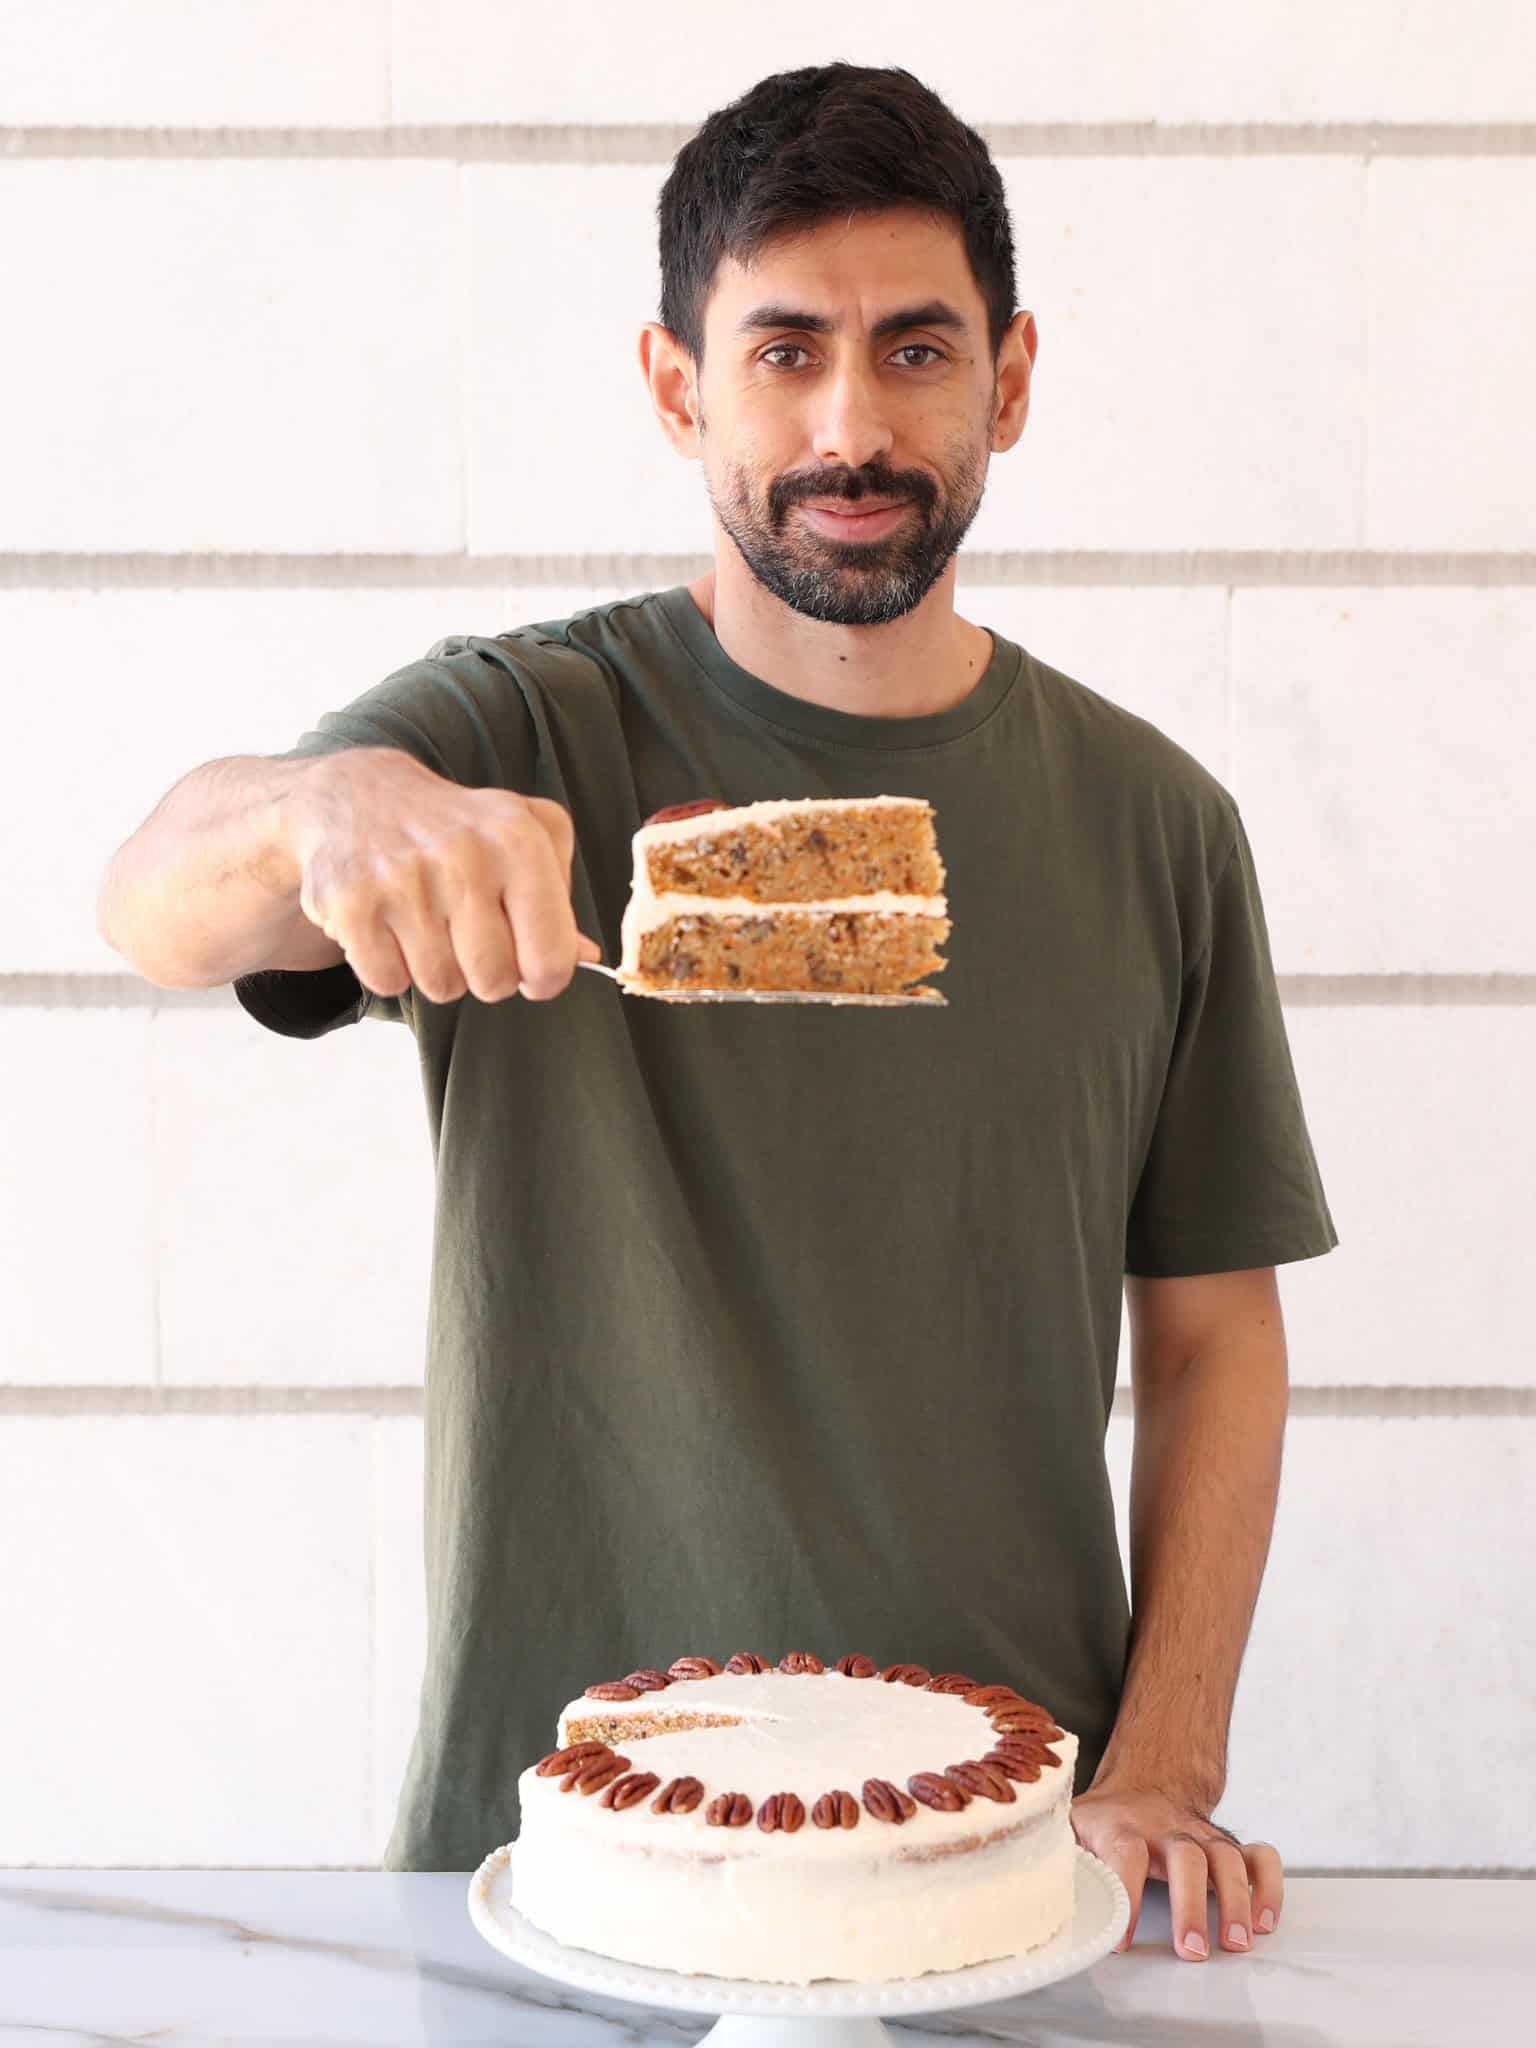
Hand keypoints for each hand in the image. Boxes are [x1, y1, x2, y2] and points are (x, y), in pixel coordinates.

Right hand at [284, 748, 601, 1003]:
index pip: (551, 956)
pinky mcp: (350, 901)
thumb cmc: (461, 830)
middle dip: (488, 976)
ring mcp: (403, 879)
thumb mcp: (526, 837)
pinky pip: (388, 982)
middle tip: (471, 941)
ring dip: (439, 972)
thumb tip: (585, 956)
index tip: (532, 969)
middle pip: (495, 981)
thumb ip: (562, 899)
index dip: (545, 978)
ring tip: (429, 927)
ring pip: (442, 986)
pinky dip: (391, 969)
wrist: (359, 797)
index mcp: (518, 841)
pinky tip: (391, 929)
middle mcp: (463, 856)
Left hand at [1070, 1783, 1283, 1960]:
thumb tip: (1033, 1891)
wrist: (1141, 1784)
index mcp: (1121, 1827)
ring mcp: (1201, 1834)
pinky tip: (1265, 1920)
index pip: (1124, 1854)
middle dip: (1191, 1904)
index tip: (1122, 1941)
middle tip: (1191, 1949)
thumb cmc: (1103, 1822)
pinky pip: (1259, 1857)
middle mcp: (1166, 1828)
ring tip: (1236, 1942)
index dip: (1126, 1894)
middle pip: (1185, 1855)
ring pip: (1225, 1857)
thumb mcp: (1069, 1829)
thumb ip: (1056, 1856)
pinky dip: (1268, 1886)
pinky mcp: (1227, 1845)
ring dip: (1235, 1900)